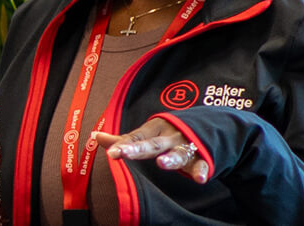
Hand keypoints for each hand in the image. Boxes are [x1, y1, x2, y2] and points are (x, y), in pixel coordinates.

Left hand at [92, 115, 211, 183]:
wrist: (206, 125)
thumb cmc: (168, 133)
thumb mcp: (148, 133)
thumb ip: (124, 139)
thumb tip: (96, 136)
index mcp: (154, 130)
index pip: (135, 137)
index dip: (123, 144)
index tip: (111, 152)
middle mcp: (168, 137)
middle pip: (152, 144)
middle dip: (138, 148)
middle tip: (124, 152)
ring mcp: (185, 146)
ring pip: (178, 153)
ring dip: (171, 158)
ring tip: (162, 163)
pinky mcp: (201, 158)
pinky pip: (202, 164)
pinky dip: (201, 171)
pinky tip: (200, 179)